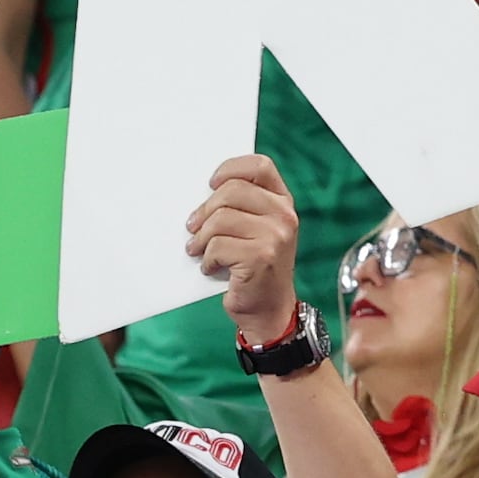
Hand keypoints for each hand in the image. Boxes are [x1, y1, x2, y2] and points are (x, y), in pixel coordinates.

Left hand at [186, 150, 302, 336]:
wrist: (270, 311)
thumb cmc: (256, 268)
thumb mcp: (257, 231)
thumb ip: (242, 208)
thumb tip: (202, 193)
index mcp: (283, 203)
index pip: (260, 166)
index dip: (230, 169)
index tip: (211, 184)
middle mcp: (284, 216)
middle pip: (231, 191)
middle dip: (205, 210)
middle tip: (193, 227)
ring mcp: (276, 236)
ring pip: (220, 218)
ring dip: (201, 238)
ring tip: (198, 249)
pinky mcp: (261, 257)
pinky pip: (218, 245)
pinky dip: (206, 258)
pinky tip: (210, 267)